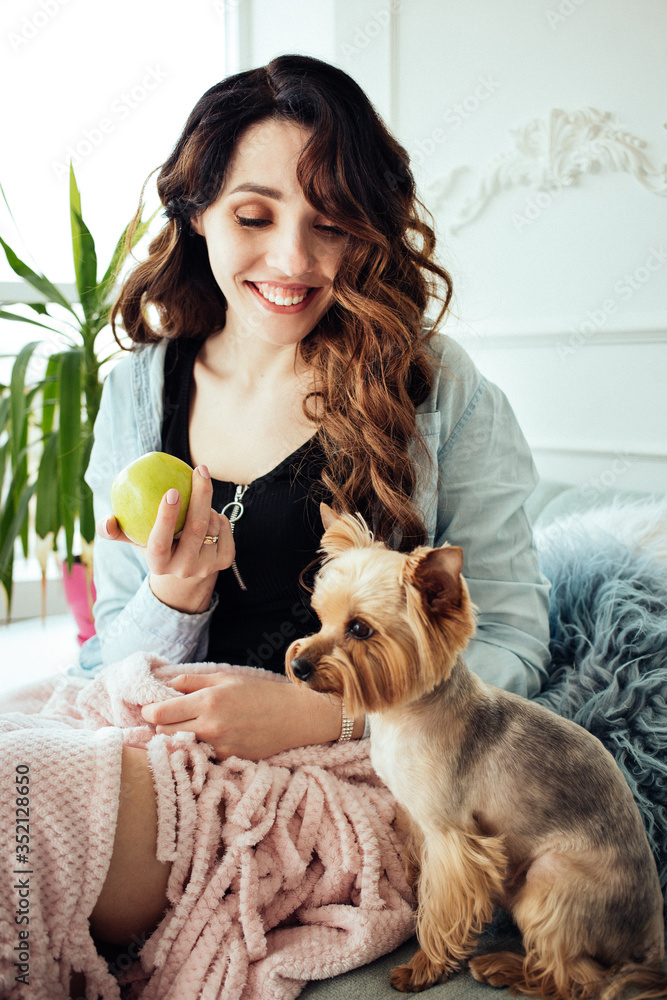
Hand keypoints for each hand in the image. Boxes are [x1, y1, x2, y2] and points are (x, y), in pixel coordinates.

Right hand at [98, 464, 234, 612]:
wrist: (185, 566)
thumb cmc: (154, 541)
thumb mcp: (135, 537)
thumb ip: (116, 529)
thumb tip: (106, 521)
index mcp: (158, 564)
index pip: (160, 542)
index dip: (166, 518)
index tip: (170, 491)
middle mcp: (184, 569)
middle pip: (195, 529)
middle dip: (200, 496)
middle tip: (199, 470)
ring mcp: (207, 567)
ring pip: (213, 525)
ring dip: (208, 506)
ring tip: (198, 497)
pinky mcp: (225, 561)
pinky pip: (226, 527)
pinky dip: (220, 515)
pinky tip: (211, 513)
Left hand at [141, 671, 345, 760]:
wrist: (294, 717)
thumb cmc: (260, 693)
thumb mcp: (226, 678)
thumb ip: (192, 682)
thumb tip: (165, 686)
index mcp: (208, 701)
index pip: (159, 713)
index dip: (148, 711)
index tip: (151, 708)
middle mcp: (210, 726)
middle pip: (163, 733)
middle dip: (160, 725)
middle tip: (168, 719)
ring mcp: (218, 747)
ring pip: (179, 747)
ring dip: (176, 739)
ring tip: (186, 728)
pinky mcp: (227, 760)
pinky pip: (199, 757)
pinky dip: (196, 749)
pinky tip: (205, 740)